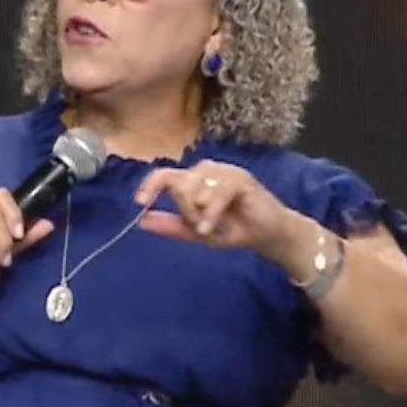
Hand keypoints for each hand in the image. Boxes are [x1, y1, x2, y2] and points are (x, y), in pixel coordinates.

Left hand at [133, 161, 315, 270]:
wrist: (267, 235)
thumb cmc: (233, 229)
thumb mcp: (196, 232)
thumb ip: (171, 226)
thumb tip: (141, 221)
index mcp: (193, 180)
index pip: (164, 174)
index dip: (150, 185)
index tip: (139, 201)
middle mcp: (206, 171)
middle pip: (178, 185)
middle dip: (185, 212)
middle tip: (200, 227)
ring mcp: (223, 172)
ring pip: (195, 190)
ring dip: (200, 215)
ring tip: (213, 226)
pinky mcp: (240, 179)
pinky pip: (216, 194)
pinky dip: (210, 214)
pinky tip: (209, 228)